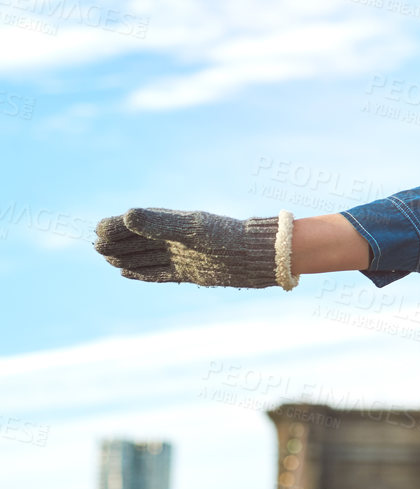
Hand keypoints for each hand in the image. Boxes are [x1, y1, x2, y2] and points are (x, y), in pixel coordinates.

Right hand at [94, 207, 297, 288]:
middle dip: (117, 243)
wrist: (253, 258)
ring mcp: (180, 256)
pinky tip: (125, 273)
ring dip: (125, 257)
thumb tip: (127, 215)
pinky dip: (140, 272)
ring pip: (145, 256)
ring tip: (106, 258)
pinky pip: (156, 272)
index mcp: (173, 223)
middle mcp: (174, 239)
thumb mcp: (191, 230)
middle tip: (97, 247)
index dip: (117, 227)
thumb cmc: (225, 239)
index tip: (99, 232)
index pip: (137, 223)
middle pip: (138, 240)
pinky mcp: (187, 272)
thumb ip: (160, 224)